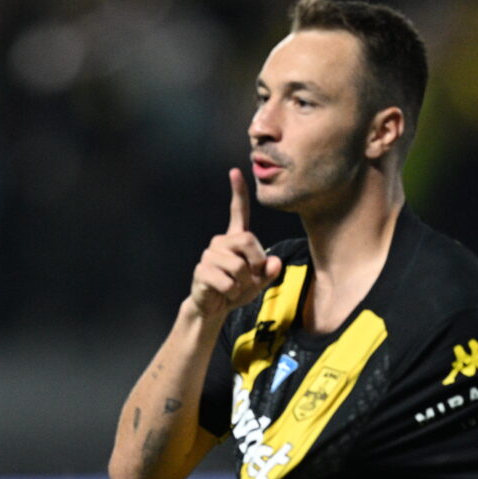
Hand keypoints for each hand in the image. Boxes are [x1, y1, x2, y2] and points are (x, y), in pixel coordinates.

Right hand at [189, 169, 282, 319]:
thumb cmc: (237, 290)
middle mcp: (221, 242)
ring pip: (239, 266)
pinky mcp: (201, 271)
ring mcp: (209, 255)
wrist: (214, 307)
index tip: (235, 171)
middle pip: (247, 240)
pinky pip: (227, 282)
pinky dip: (232, 293)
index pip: (238, 212)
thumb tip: (275, 263)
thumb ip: (270, 272)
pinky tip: (225, 293)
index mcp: (235, 239)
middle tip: (252, 279)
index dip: (238, 192)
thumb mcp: (260, 282)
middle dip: (257, 263)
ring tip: (235, 288)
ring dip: (244, 284)